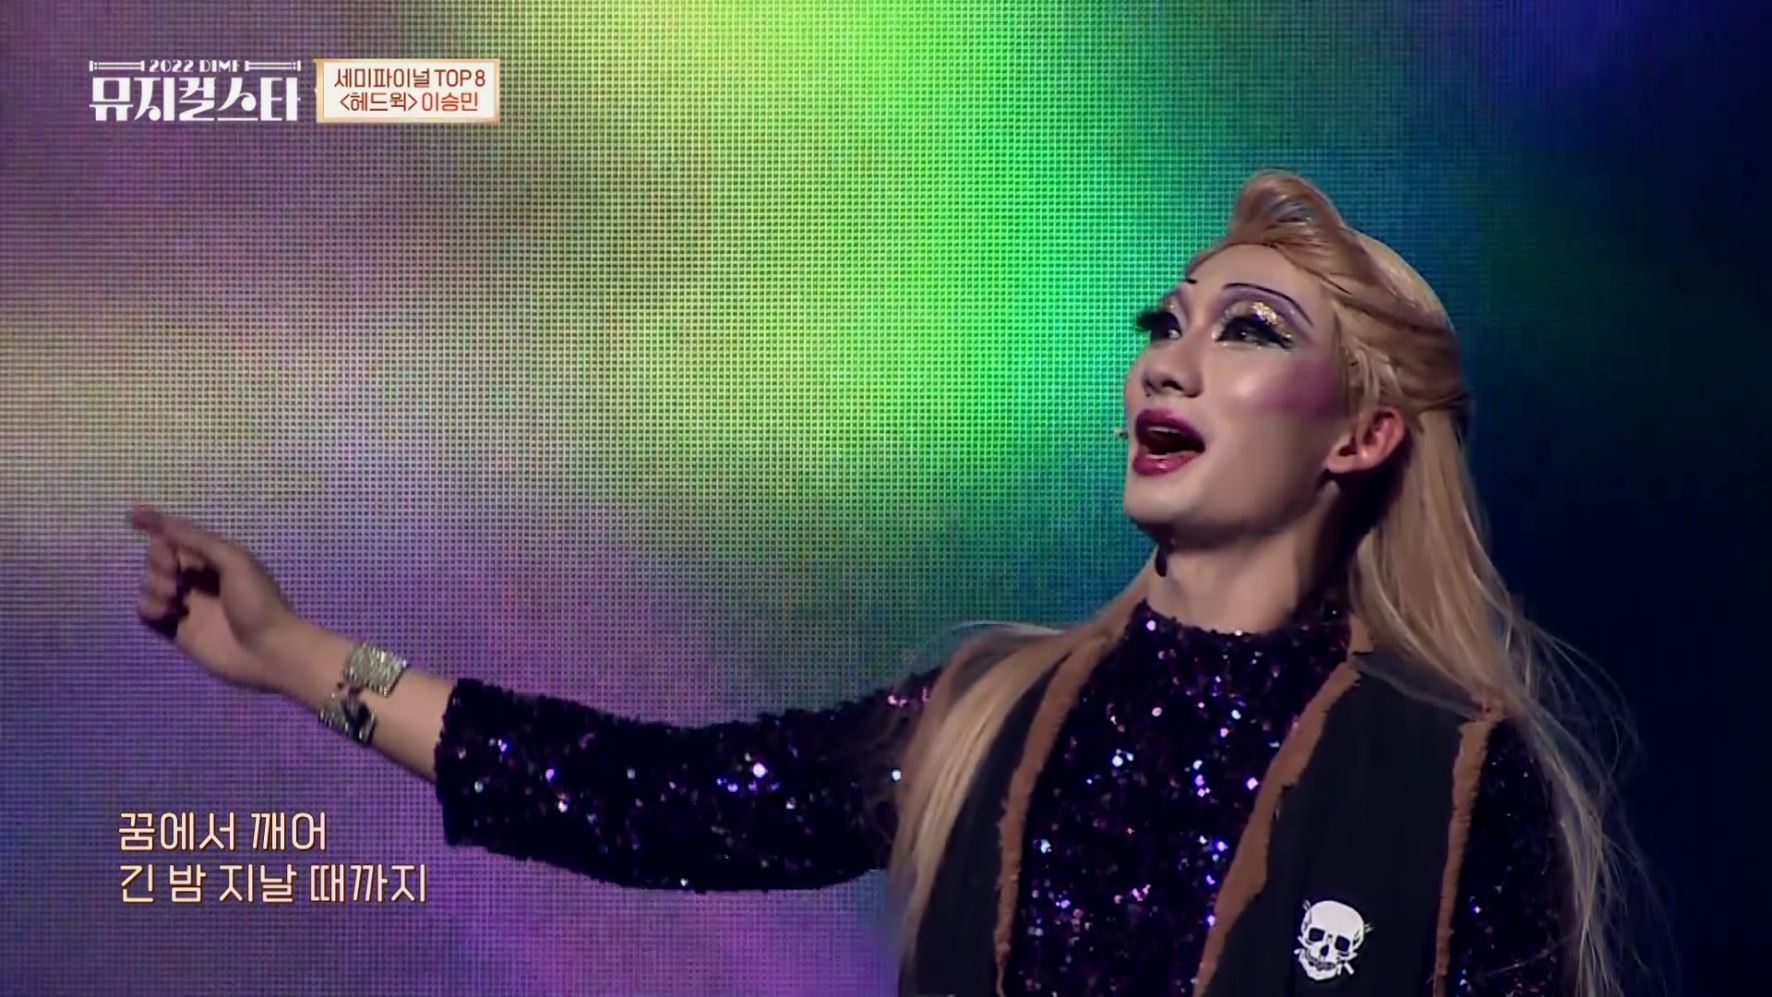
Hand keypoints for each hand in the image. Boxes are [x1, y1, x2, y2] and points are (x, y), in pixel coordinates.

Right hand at [129, 504, 301, 693]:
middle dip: (159, 559)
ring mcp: (187, 605)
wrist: (267, 651)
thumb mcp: (234, 561)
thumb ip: (199, 541)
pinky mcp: (177, 630)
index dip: (156, 524)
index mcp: (216, 558)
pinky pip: (147, 612)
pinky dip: (150, 608)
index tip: (133, 516)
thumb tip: (164, 523)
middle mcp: (199, 579)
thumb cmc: (257, 602)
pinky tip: (167, 613)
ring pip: (150, 584)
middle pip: (160, 558)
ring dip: (155, 585)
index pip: (179, 536)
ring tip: (176, 597)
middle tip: (175, 571)